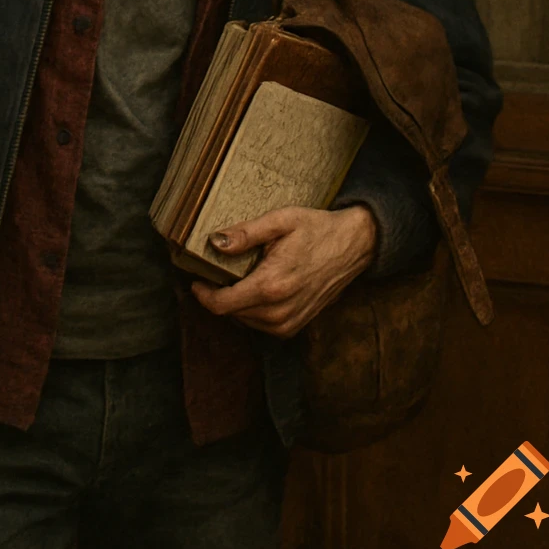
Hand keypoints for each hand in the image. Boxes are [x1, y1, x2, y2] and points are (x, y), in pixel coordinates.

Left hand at [191, 204, 376, 339]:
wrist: (353, 247)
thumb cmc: (316, 229)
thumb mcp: (280, 221)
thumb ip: (245, 234)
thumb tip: (214, 243)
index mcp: (272, 286)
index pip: (221, 305)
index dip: (202, 294)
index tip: (195, 279)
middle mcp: (279, 312)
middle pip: (230, 313)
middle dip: (218, 294)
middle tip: (216, 271)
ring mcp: (288, 323)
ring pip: (244, 321)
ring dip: (235, 303)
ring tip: (239, 276)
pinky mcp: (294, 327)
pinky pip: (260, 325)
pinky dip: (251, 310)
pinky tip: (256, 287)